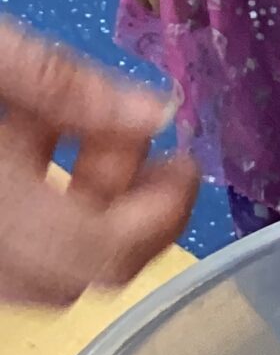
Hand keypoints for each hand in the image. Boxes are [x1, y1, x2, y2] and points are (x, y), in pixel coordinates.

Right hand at [0, 22, 197, 306]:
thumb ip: (60, 82)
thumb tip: (161, 110)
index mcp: (1, 213)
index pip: (102, 254)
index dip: (162, 215)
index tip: (187, 163)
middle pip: (83, 271)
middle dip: (130, 210)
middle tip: (148, 149)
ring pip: (46, 266)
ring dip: (86, 205)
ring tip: (81, 128)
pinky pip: (15, 252)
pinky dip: (43, 206)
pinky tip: (34, 139)